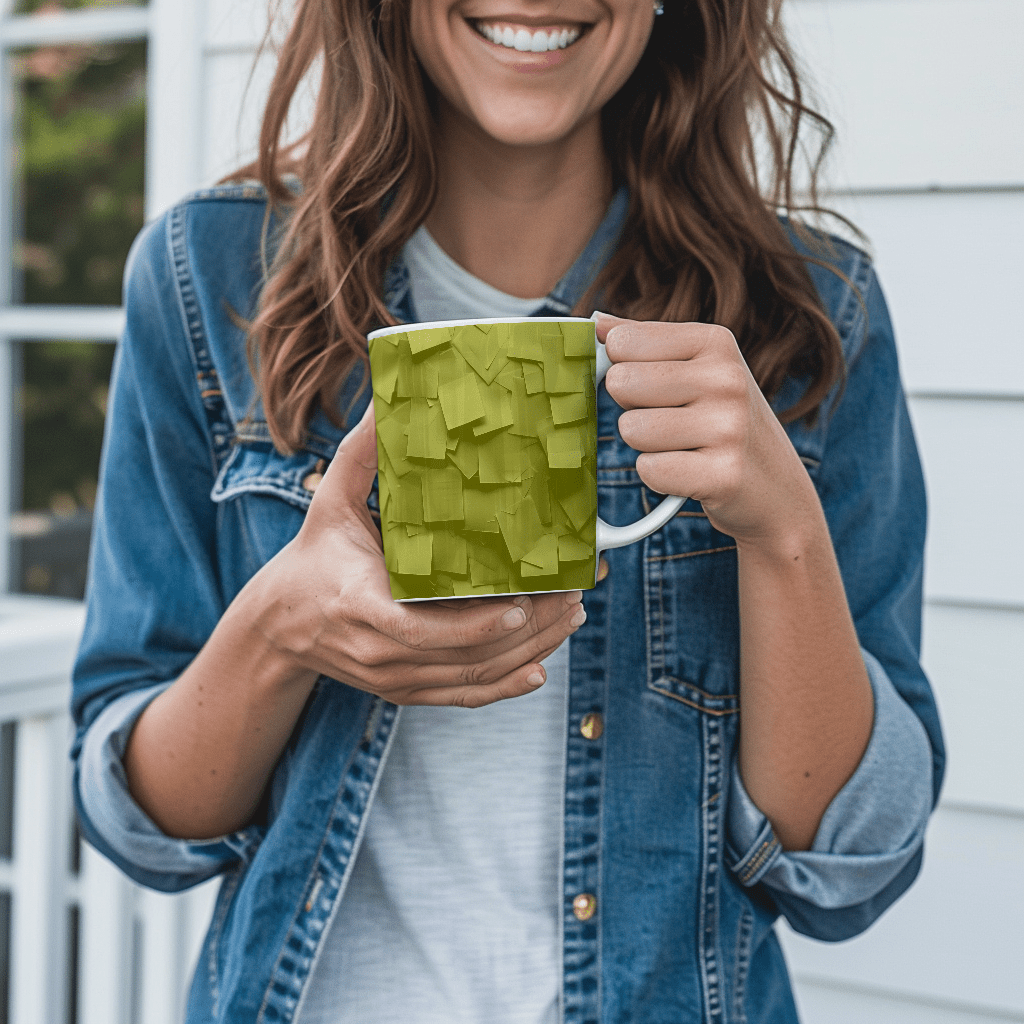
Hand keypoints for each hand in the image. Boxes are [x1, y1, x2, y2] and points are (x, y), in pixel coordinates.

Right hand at [250, 403, 586, 707]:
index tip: (520, 606)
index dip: (474, 626)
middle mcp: (378, 652)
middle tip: (571, 596)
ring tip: (569, 616)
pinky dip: (504, 688)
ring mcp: (393, 678)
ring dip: (529, 652)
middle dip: (527, 631)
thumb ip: (362, 453)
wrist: (279, 625)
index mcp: (359, 604)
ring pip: (472, 679)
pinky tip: (540, 668)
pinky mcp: (403, 691)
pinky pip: (462, 697)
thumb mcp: (330, 501)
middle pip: (464, 657)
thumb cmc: (313, 557)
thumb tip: (388, 396)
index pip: (420, 630)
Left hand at [596, 312, 822, 550]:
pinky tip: (689, 471)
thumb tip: (597, 324)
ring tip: (682, 446)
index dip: (622, 368)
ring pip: (631, 429)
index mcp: (715, 342)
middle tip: (667, 420)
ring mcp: (729, 427)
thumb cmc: (721, 420)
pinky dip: (658, 476)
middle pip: (621, 383)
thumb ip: (646, 343)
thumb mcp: (697, 369)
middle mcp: (726, 379)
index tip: (653, 386)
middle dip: (632, 408)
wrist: (777, 487)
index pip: (623, 342)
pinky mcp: (723, 475)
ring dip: (646, 446)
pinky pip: (649, 470)